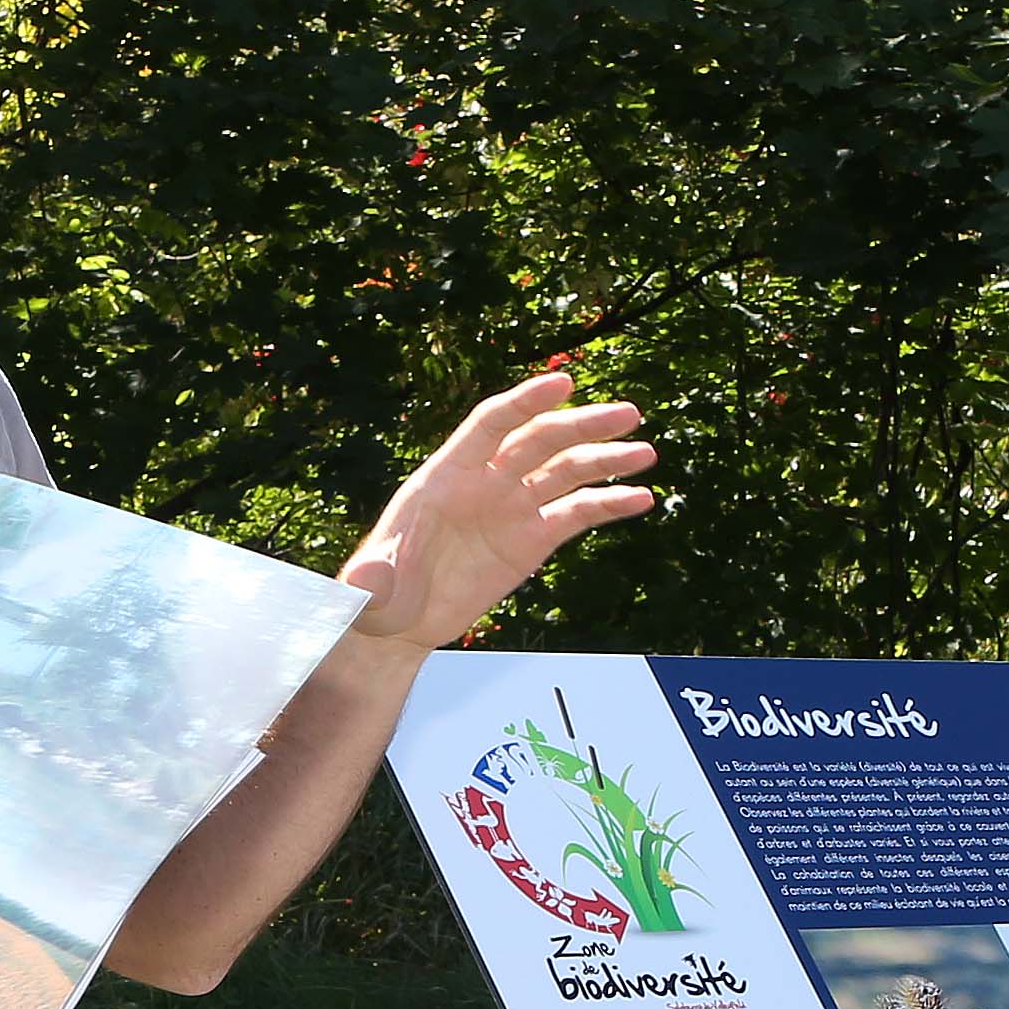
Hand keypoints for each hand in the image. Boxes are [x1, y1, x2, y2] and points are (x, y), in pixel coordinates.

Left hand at [338, 369, 657, 650]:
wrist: (399, 623)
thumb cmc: (377, 596)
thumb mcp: (370, 590)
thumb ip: (372, 580)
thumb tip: (363, 580)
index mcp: (446, 476)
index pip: (491, 424)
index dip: (525, 402)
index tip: (563, 385)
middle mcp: (485, 482)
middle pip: (540, 440)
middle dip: (583, 425)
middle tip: (626, 415)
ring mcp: (512, 508)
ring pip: (565, 471)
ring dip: (605, 459)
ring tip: (645, 453)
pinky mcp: (531, 540)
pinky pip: (575, 513)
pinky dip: (608, 503)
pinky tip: (640, 498)